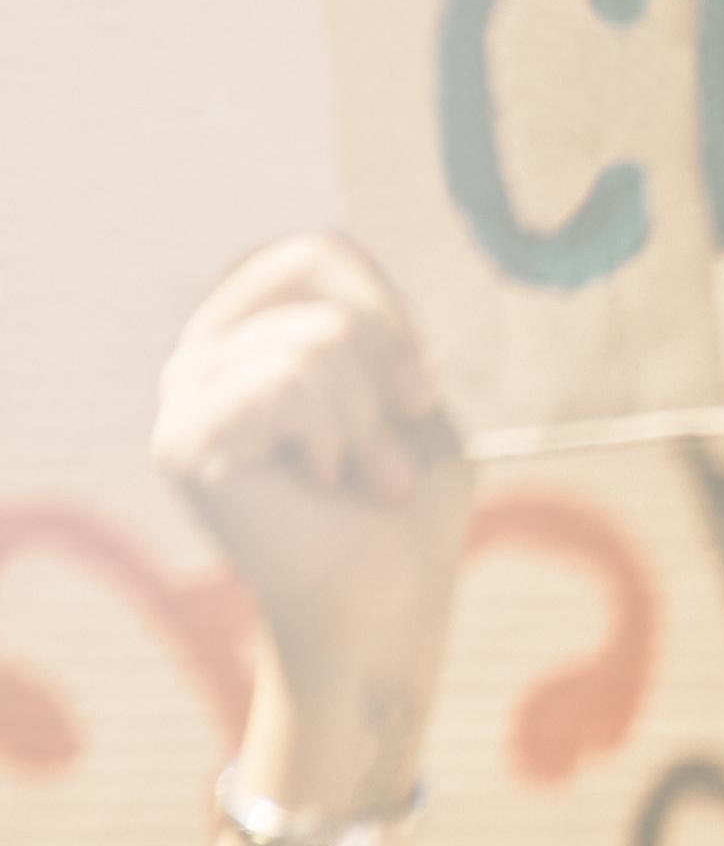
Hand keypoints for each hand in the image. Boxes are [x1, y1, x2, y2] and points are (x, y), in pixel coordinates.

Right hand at [152, 238, 467, 789]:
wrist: (391, 603)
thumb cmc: (407, 508)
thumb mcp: (409, 395)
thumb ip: (368, 318)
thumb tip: (327, 243)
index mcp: (254, 331)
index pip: (316, 252)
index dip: (388, 312)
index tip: (417, 395)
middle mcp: (207, 351)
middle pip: (317, 291)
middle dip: (384, 379)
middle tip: (385, 460)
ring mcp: (185, 392)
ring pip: (315, 343)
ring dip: (369, 426)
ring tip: (359, 483)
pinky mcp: (183, 438)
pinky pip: (288, 385)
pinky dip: (335, 441)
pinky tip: (321, 488)